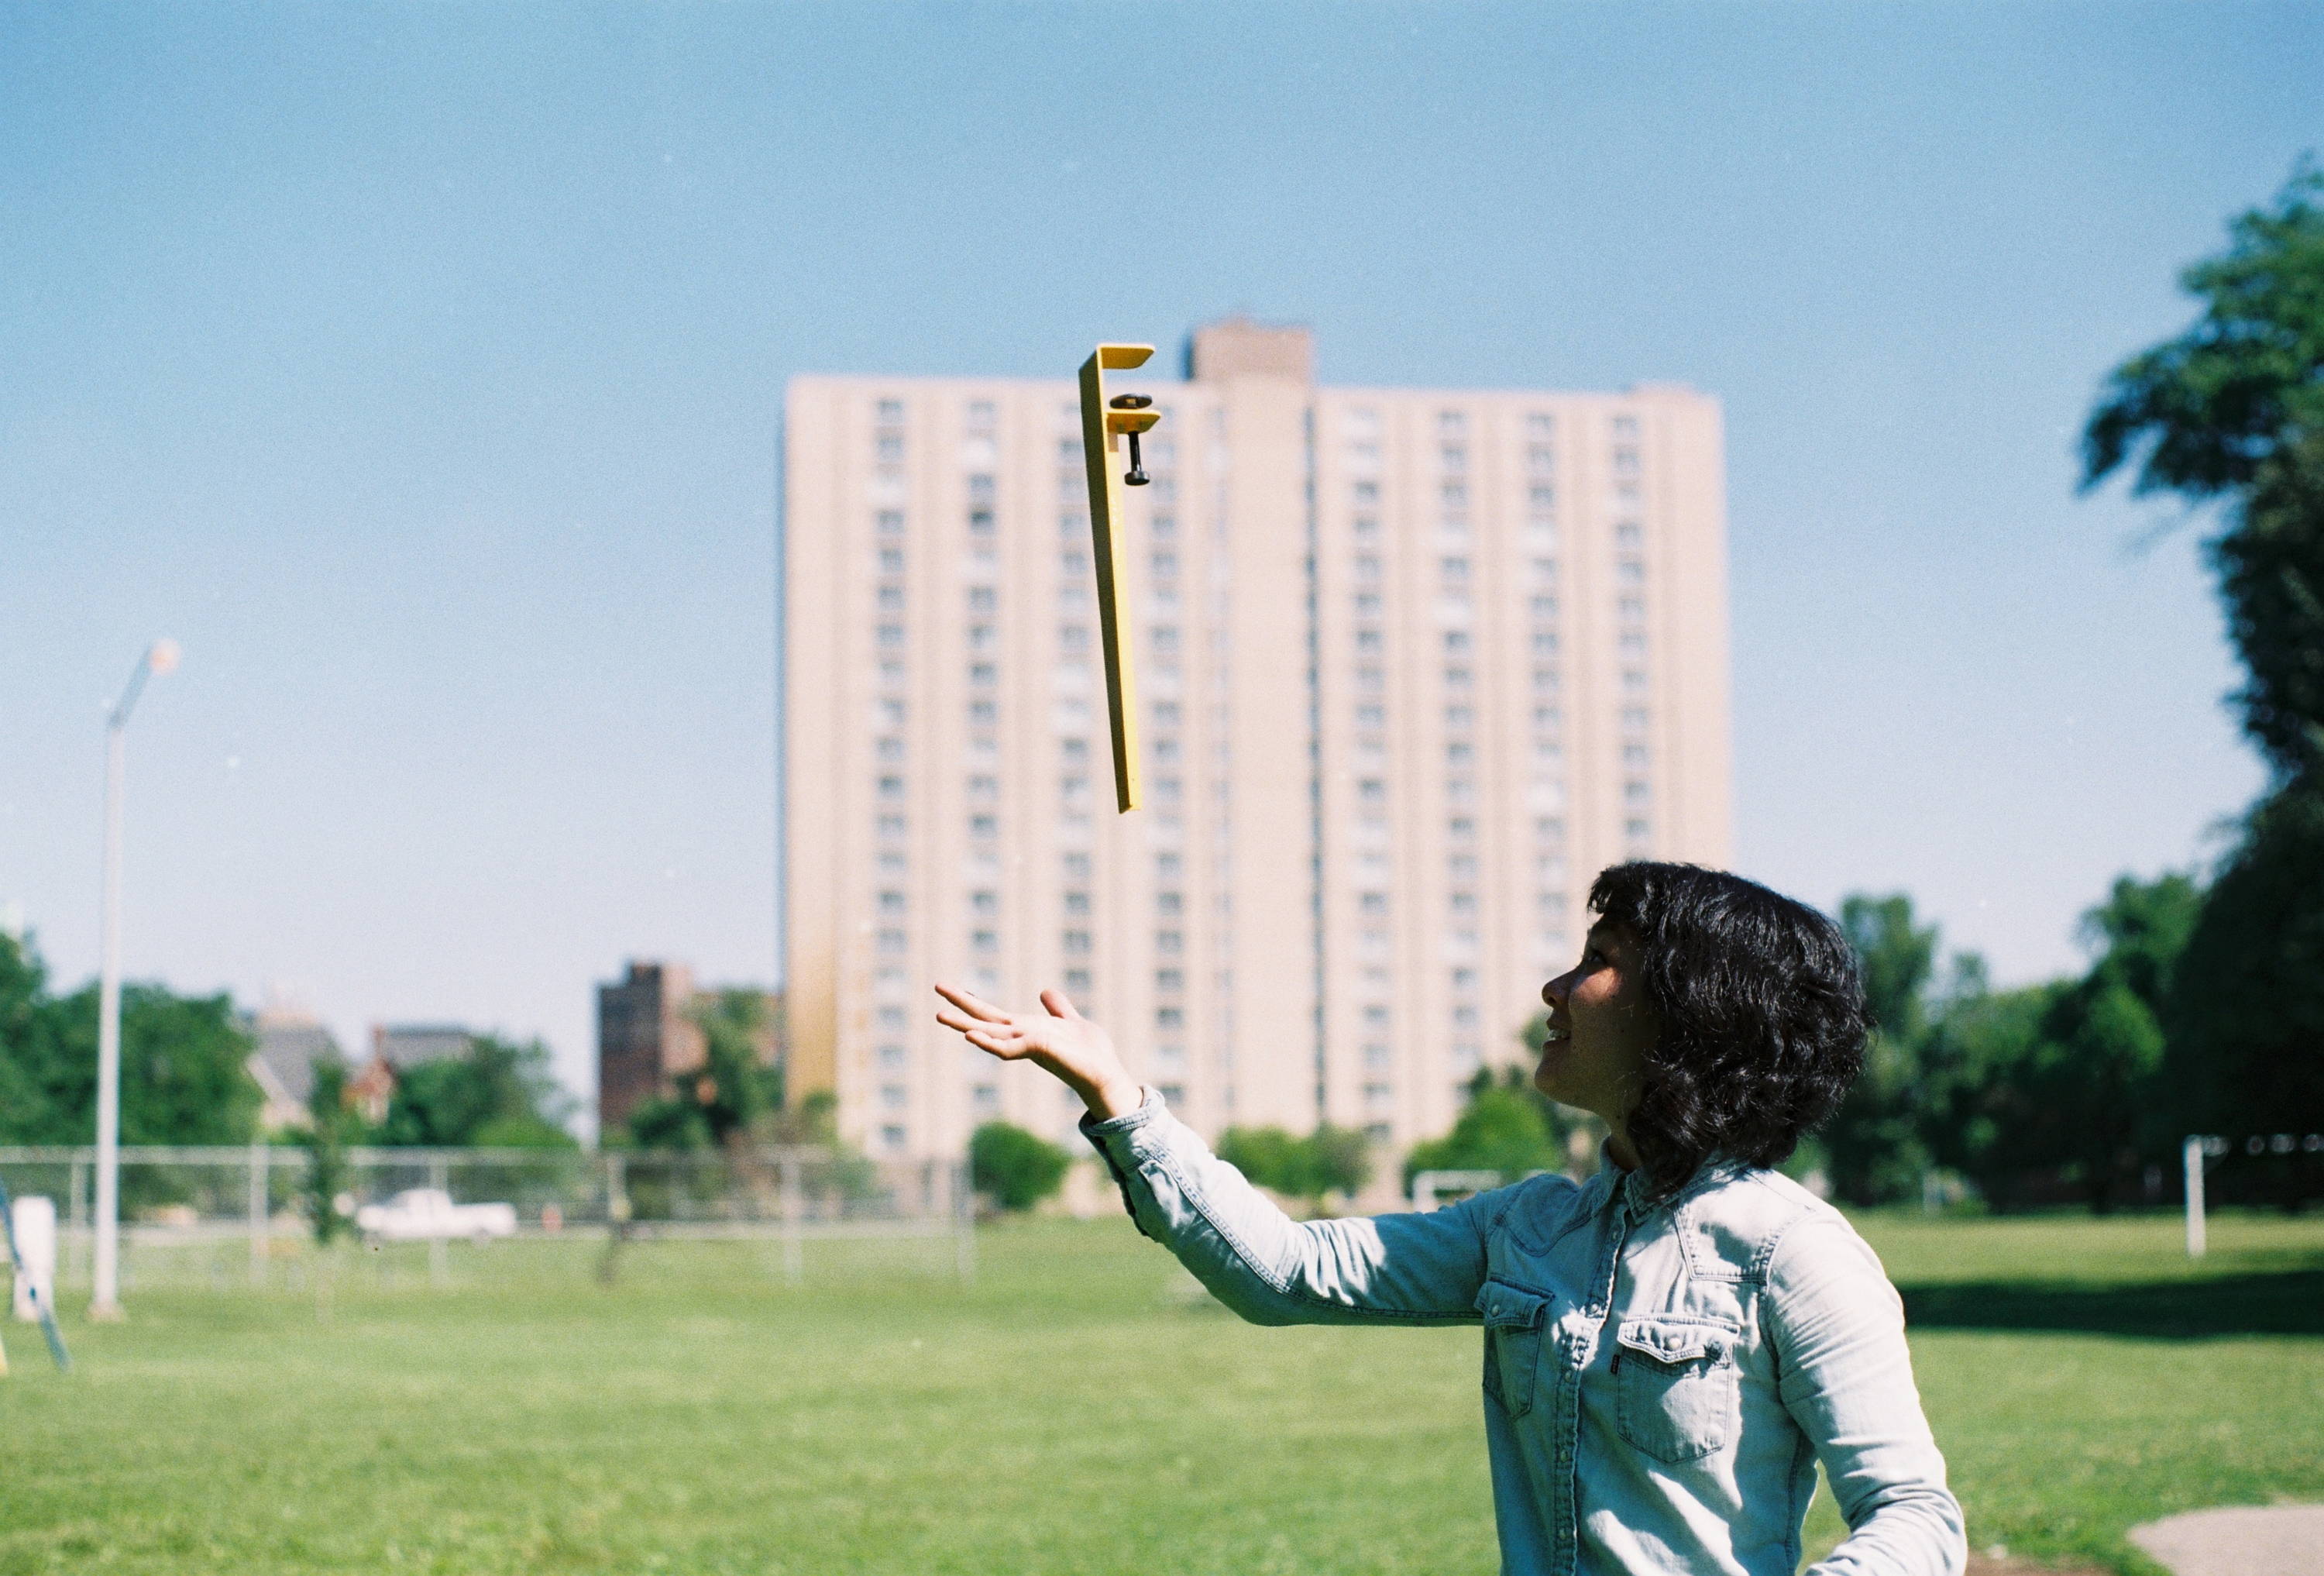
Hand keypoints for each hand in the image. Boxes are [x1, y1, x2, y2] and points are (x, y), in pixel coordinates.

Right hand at [932, 982, 1142, 1120]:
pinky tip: (971, 1035)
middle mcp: (1021, 1037)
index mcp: (1027, 1029)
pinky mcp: (1035, 1051)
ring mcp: (1025, 1045)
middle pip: (984, 1018)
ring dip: (963, 1024)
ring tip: (939, 1014)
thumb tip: (1045, 992)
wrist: (1105, 1074)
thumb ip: (1058, 1008)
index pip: (994, 1013)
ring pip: (988, 1032)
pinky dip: (987, 1041)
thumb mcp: (1071, 1021)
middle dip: (960, 1003)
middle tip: (936, 985)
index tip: (951, 989)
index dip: (974, 1000)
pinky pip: (1005, 1048)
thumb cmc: (1090, 1053)